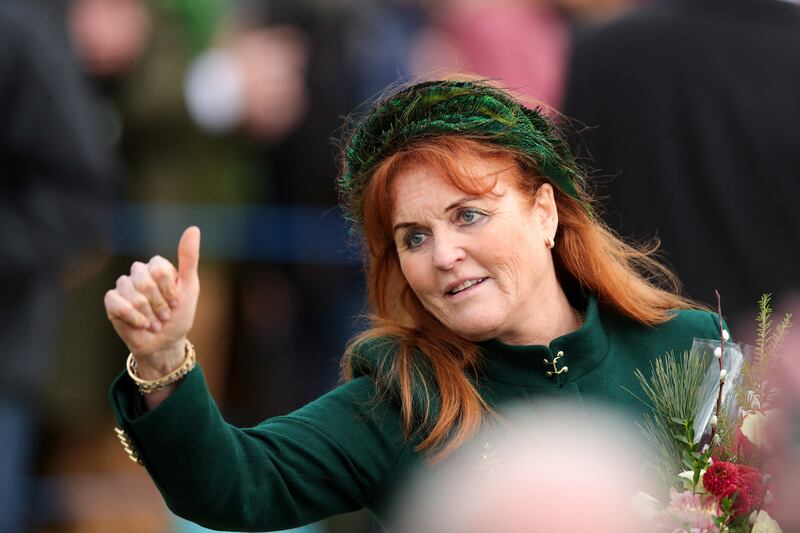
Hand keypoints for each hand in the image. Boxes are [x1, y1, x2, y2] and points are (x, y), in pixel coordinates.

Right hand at [104, 227, 200, 375]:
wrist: (165, 343)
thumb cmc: (179, 316)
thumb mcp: (190, 287)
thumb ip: (189, 259)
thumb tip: (193, 228)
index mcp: (158, 266)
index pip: (159, 269)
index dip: (169, 290)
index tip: (177, 303)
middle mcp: (139, 273)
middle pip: (145, 281)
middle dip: (159, 304)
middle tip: (165, 315)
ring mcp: (124, 286)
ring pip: (132, 294)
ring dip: (148, 313)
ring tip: (154, 322)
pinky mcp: (112, 301)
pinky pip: (117, 303)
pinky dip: (133, 317)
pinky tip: (142, 324)